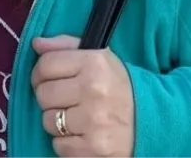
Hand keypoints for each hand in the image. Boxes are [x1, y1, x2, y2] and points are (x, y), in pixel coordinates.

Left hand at [31, 35, 134, 157]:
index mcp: (94, 62)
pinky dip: (65, 142)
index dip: (40, 72)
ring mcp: (94, 121)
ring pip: (49, 121)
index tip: (45, 78)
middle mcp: (94, 90)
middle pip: (44, 94)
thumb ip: (65, 46)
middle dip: (48, 97)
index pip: (46, 65)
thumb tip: (36, 44)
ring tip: (74, 116)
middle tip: (62, 99)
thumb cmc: (120, 85)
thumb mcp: (98, 57)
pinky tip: (81, 133)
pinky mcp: (94, 148)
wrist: (154, 121)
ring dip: (56, 121)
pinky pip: (59, 145)